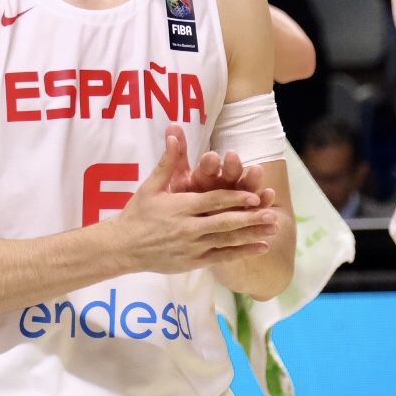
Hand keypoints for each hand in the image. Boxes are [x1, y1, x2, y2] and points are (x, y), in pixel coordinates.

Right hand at [114, 133, 275, 273]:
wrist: (122, 246)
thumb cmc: (138, 213)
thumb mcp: (151, 185)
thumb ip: (169, 161)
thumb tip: (174, 133)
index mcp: (180, 206)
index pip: (212, 201)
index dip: (235, 198)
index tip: (254, 195)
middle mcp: (188, 228)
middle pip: (224, 222)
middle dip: (250, 218)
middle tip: (271, 213)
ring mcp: (192, 247)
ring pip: (227, 240)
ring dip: (252, 234)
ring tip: (273, 229)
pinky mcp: (193, 261)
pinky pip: (222, 256)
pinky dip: (242, 252)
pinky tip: (260, 247)